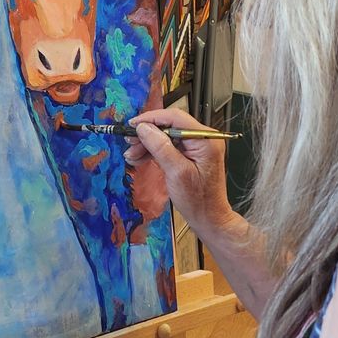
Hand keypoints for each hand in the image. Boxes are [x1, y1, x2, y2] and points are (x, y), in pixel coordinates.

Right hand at [124, 108, 233, 236]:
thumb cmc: (197, 200)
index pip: (175, 118)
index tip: (132, 125)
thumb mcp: (176, 173)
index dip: (151, 119)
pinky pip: (169, 146)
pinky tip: (140, 158)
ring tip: (131, 155)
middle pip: (169, 126)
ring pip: (167, 136)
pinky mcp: (191, 154)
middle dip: (147, 134)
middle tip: (129, 143)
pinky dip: (154, 151)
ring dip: (148, 144)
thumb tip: (143, 128)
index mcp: (205, 139)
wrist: (209, 219)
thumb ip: (160, 147)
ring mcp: (197, 146)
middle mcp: (203, 138)